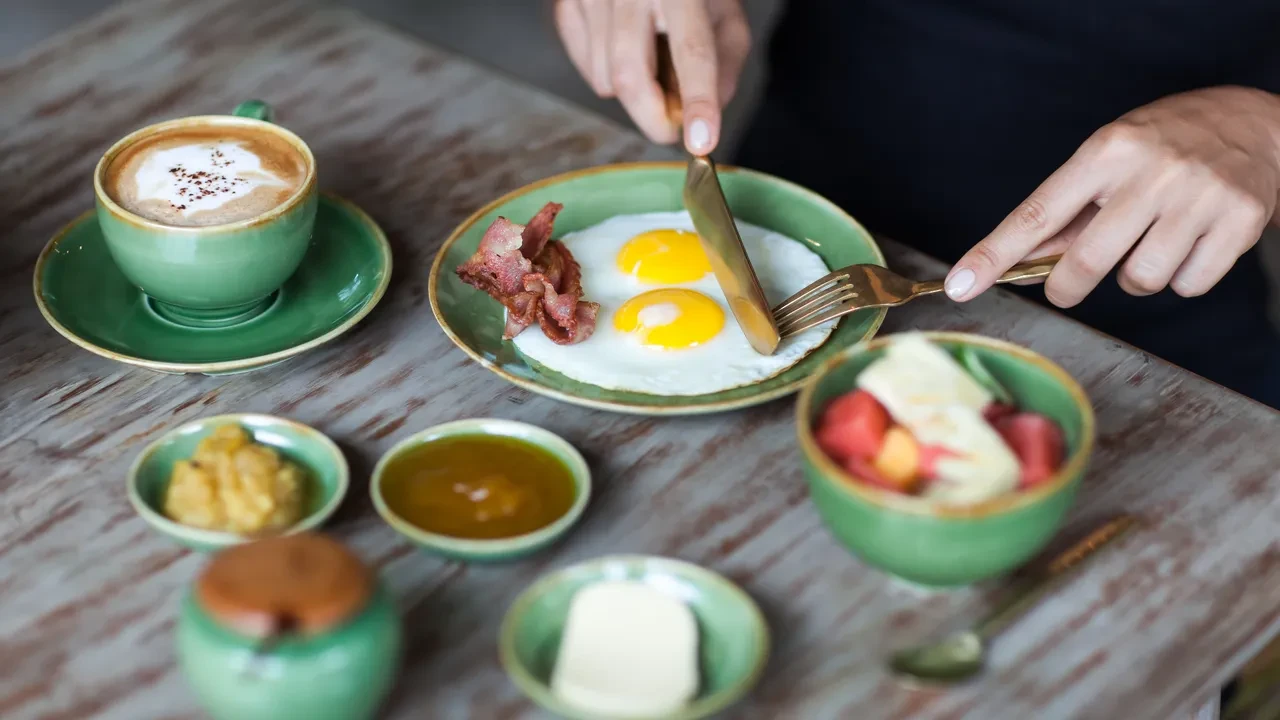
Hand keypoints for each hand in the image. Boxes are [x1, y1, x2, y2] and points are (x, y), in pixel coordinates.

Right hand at [553, 0, 749, 153]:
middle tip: (673, 128)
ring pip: (606, 80)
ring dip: (634, 91)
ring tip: (652, 61)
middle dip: (652, 117)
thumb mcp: (725, 15)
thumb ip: (723, 65)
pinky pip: (586, 69)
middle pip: (630, 75)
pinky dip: (609, 74)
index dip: (698, 101)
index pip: (691, 50)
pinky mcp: (566, 6)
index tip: (701, 141)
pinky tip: (625, 48)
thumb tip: (703, 115)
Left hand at [946, 86, 1279, 305]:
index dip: (994, 255)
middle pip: (1085, 262)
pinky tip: (1190, 242)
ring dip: (1135, 276)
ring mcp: (1199, 198)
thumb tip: (1015, 262)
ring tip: (1151, 241)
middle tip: (1068, 284)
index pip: (1037, 213)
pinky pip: (1187, 284)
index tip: (960, 285)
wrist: (1256, 123)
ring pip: (1139, 281)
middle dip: (1067, 285)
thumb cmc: (1165, 144)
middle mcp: (1152, 173)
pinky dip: (1182, 276)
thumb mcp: (1109, 158)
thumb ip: (1068, 211)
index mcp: (1107, 151)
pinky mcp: (1240, 222)